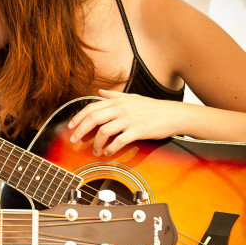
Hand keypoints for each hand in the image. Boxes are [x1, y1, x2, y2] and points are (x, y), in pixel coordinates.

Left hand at [67, 89, 183, 155]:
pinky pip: (119, 141)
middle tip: (74, 140)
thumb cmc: (153, 108)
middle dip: (80, 130)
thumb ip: (114, 96)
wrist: (175, 115)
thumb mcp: (132, 98)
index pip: (91, 108)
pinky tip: (108, 152)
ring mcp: (130, 119)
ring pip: (104, 131)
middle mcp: (122, 109)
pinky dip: (110, 148)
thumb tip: (99, 92)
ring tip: (95, 151)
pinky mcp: (138, 130)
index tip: (70, 127)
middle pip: (94, 118)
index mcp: (118, 101)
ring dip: (96, 143)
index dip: (78, 117)